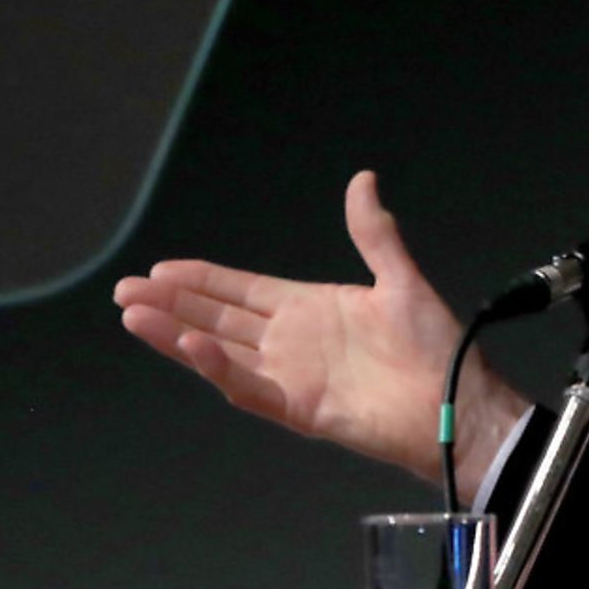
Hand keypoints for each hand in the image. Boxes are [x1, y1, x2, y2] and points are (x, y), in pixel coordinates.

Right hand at [114, 171, 529, 498]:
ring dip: (177, 333)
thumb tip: (362, 179)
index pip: (242, 291)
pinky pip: (250, 387)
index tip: (162, 267)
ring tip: (135, 314)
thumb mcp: (401, 280)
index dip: (202, 279)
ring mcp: (292, 376)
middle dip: (173, 303)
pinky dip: (220, 368)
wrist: (460, 403)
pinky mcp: (301, 408)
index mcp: (311, 309)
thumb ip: (374, 234)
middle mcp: (293, 342)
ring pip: (220, 352)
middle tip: (127, 288)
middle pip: (218, 319)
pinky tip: (190, 346)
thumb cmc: (436, 347)